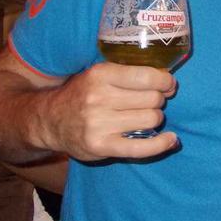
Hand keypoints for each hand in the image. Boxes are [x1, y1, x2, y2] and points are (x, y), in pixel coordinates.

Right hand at [33, 62, 177, 161]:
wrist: (49, 121)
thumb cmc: (83, 94)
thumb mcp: (99, 73)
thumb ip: (129, 72)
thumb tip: (168, 80)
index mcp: (101, 74)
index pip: (147, 77)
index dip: (165, 82)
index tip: (167, 85)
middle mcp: (99, 97)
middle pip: (152, 99)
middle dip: (158, 100)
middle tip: (150, 102)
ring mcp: (99, 123)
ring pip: (151, 120)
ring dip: (155, 119)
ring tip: (144, 117)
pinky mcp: (101, 146)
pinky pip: (142, 147)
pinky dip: (161, 144)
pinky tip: (171, 139)